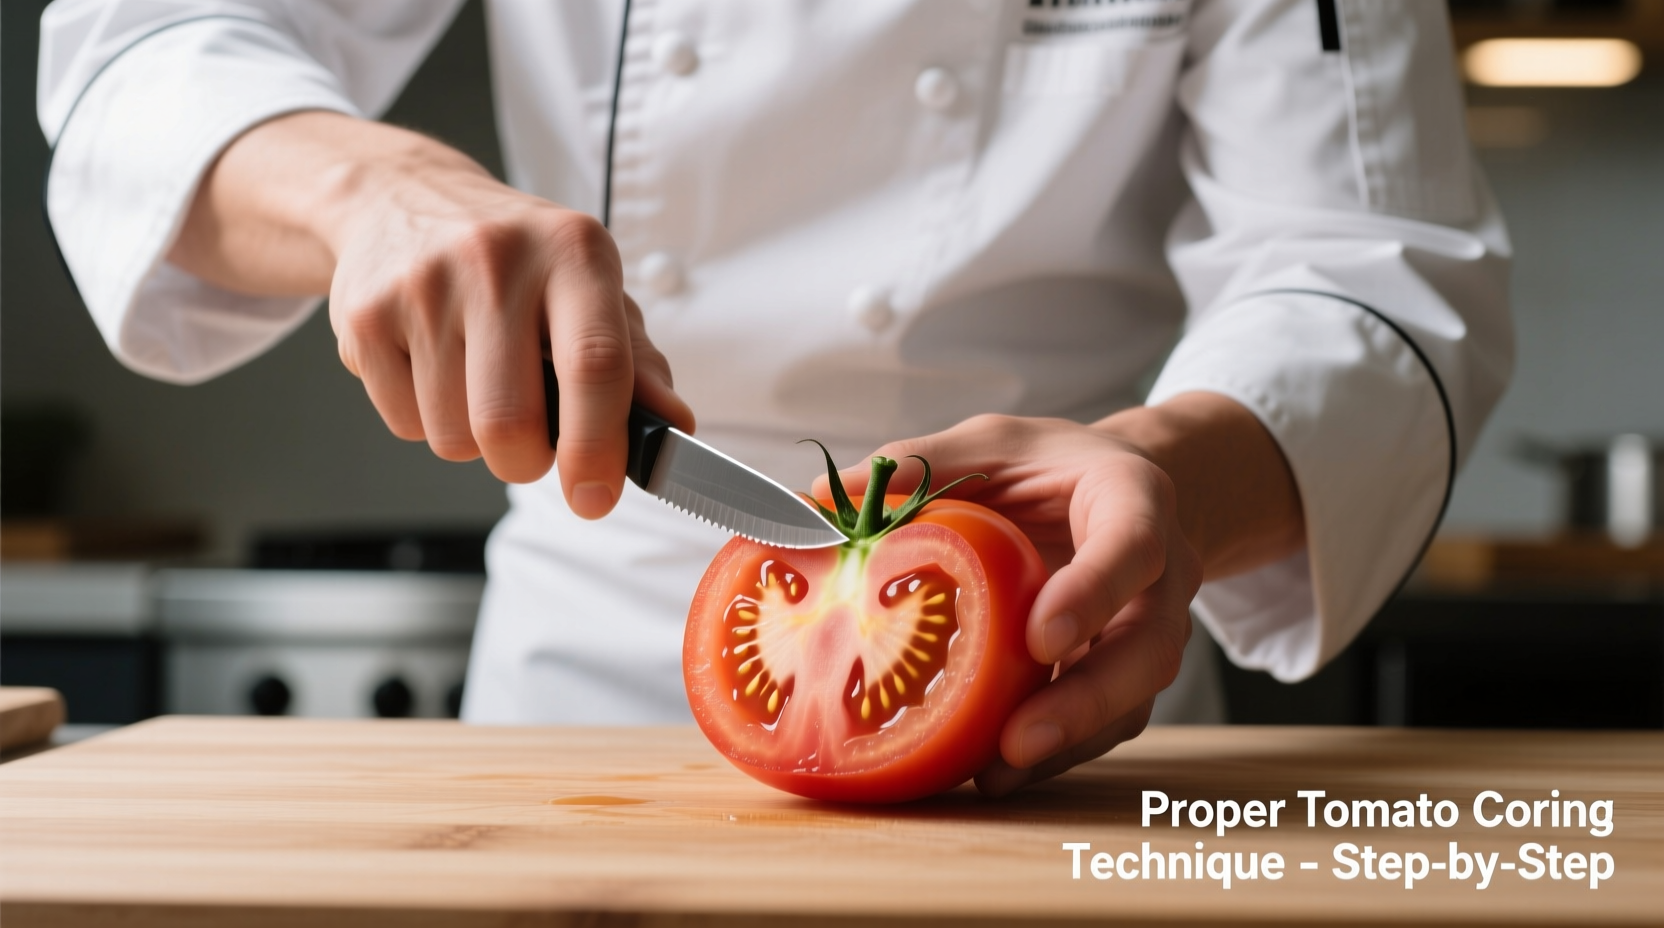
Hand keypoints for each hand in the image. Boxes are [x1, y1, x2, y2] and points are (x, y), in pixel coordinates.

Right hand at [169, 111, 691, 516]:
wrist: (402, 199)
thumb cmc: (518, 262)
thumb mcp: (593, 292)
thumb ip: (639, 365)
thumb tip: (674, 427)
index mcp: (574, 251)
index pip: (594, 365)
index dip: (597, 447)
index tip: (595, 496)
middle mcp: (496, 259)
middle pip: (510, 423)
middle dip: (527, 462)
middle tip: (534, 440)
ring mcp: (423, 286)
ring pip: (454, 437)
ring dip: (476, 441)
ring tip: (481, 385)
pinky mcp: (365, 316)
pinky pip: (406, 425)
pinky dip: (429, 422)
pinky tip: (435, 369)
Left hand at [821, 395, 1302, 795]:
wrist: (1109, 492)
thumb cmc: (1045, 466)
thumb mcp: (990, 442)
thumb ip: (920, 462)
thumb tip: (815, 498)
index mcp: (1131, 497)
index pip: (1132, 546)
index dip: (1093, 594)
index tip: (1039, 639)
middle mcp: (1156, 574)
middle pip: (1148, 649)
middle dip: (1086, 702)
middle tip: (1015, 741)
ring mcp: (1143, 630)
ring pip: (1130, 701)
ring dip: (1065, 744)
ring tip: (992, 776)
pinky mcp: (1120, 676)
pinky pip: (1100, 725)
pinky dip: (1052, 753)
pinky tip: (988, 773)